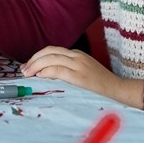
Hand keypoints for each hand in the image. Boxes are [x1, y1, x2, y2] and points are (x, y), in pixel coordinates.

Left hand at [22, 46, 143, 107]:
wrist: (119, 91)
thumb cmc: (101, 87)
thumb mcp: (84, 74)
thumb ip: (68, 71)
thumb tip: (45, 76)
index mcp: (78, 55)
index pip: (52, 51)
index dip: (37, 57)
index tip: (28, 67)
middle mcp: (77, 57)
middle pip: (49, 52)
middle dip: (33, 60)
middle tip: (24, 70)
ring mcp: (79, 65)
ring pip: (51, 58)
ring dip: (36, 65)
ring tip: (28, 74)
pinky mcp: (80, 76)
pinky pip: (58, 69)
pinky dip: (46, 71)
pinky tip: (40, 76)